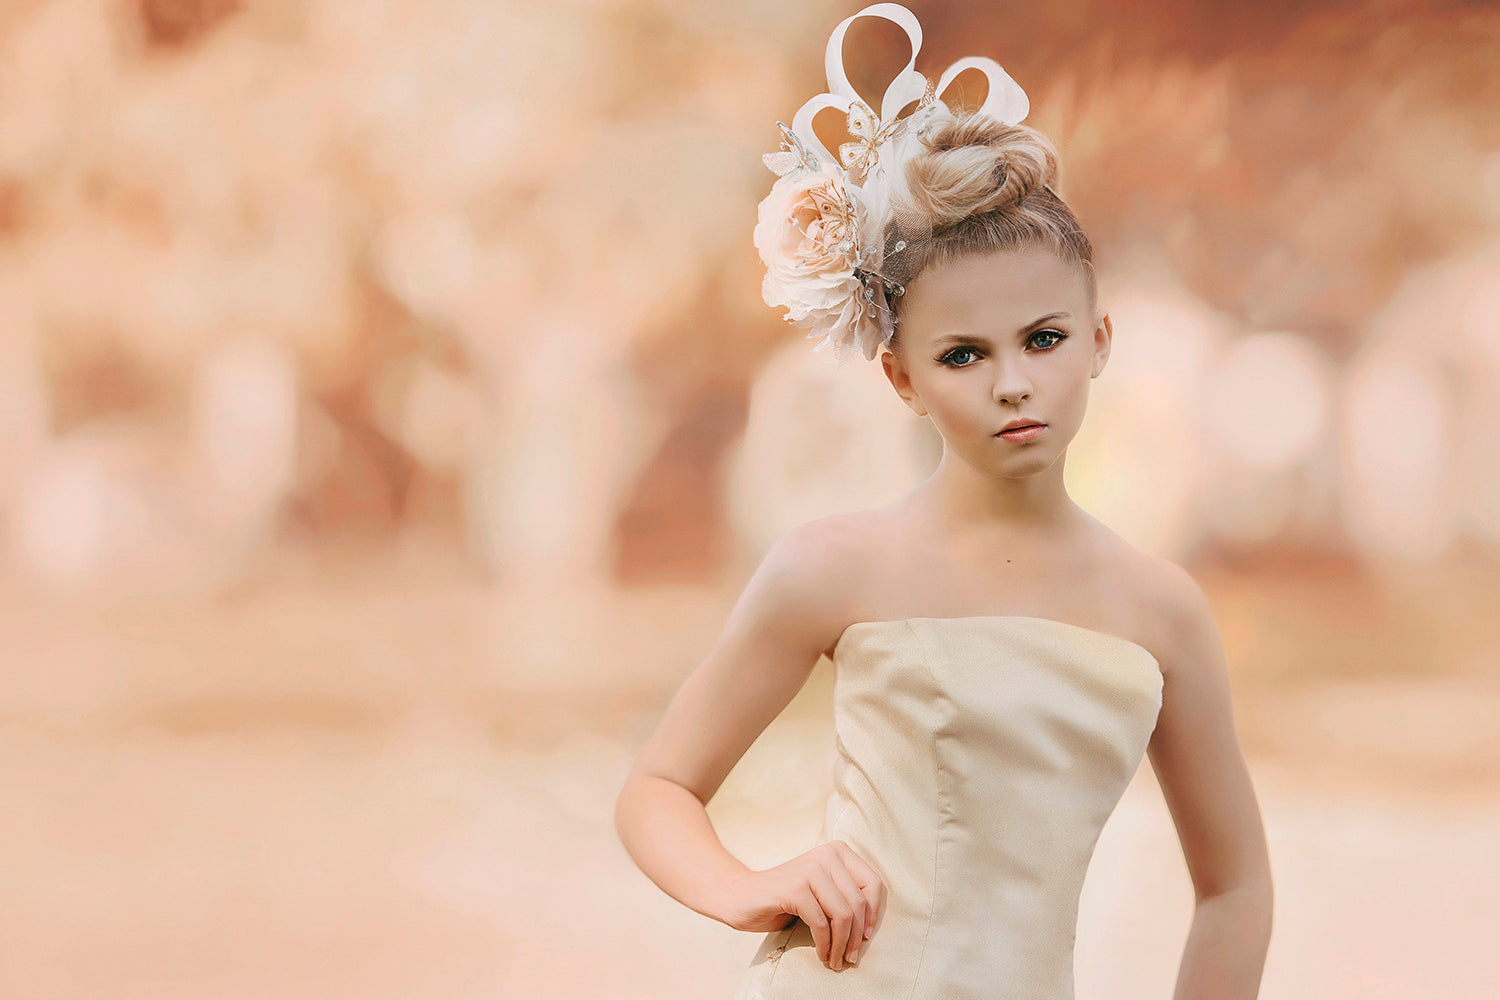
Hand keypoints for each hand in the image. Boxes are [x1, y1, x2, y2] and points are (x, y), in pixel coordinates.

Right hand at [720, 840, 883, 970]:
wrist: (740, 895)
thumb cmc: (783, 898)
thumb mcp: (821, 891)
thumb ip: (843, 894)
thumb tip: (871, 924)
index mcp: (836, 851)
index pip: (872, 883)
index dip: (873, 913)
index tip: (866, 937)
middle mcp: (826, 855)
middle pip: (858, 902)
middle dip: (857, 937)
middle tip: (851, 958)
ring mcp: (810, 870)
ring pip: (843, 915)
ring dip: (842, 945)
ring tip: (837, 960)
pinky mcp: (795, 888)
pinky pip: (822, 924)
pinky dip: (825, 945)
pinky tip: (822, 955)